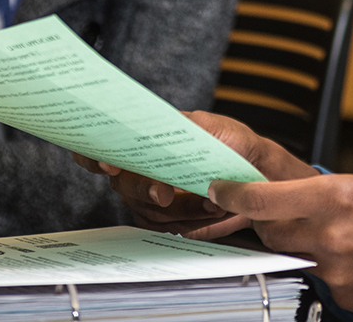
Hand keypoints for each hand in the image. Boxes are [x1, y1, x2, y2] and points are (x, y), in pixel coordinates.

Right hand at [73, 111, 316, 234]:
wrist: (256, 173)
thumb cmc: (232, 143)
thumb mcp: (213, 126)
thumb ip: (185, 125)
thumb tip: (161, 125)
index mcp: (146, 139)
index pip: (104, 146)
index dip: (96, 155)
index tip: (109, 163)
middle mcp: (142, 168)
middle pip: (123, 183)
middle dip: (145, 188)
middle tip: (166, 193)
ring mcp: (150, 197)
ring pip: (146, 209)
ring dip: (181, 209)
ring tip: (212, 200)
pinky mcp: (165, 220)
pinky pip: (165, 228)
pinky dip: (190, 222)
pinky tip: (212, 210)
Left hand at [206, 172, 352, 321]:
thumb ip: (340, 190)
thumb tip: (311, 196)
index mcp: (338, 199)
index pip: (264, 199)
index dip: (233, 193)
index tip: (218, 187)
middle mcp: (332, 238)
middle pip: (272, 230)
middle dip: (267, 219)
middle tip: (273, 209)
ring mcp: (339, 274)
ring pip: (300, 254)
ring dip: (305, 242)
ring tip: (343, 232)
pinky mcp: (351, 298)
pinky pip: (326, 277)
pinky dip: (333, 264)